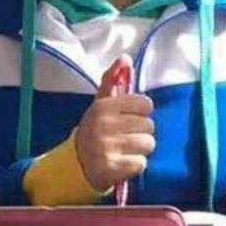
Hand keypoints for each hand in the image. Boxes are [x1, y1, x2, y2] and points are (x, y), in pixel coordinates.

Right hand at [73, 56, 154, 191]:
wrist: (76, 164)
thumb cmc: (95, 130)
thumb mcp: (100, 104)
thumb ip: (112, 80)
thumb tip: (125, 57)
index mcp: (103, 106)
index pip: (145, 104)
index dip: (141, 112)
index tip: (129, 118)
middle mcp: (104, 125)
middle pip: (149, 125)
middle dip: (141, 132)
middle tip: (125, 137)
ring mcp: (107, 147)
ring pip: (148, 144)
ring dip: (139, 149)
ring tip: (125, 150)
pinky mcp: (112, 169)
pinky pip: (142, 163)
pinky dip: (134, 165)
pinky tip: (122, 163)